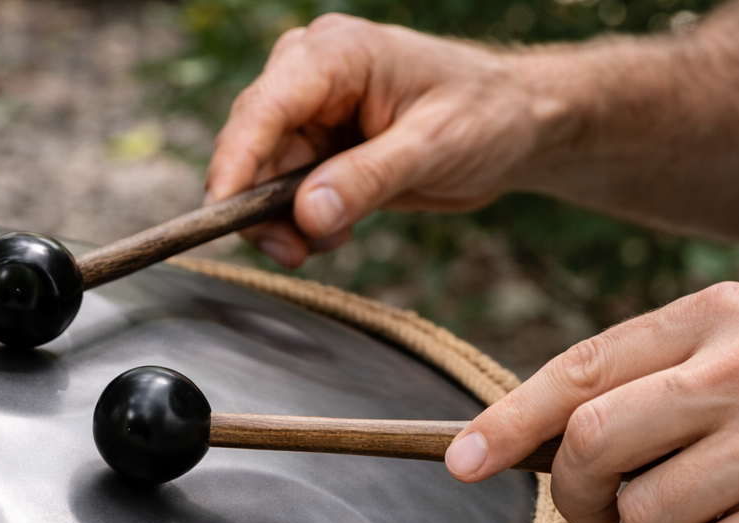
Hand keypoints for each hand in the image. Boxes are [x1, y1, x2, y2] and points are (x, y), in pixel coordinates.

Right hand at [205, 14, 557, 267]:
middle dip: (261, 206)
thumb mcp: (433, 147)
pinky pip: (287, 192)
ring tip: (328, 242)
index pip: (265, 107)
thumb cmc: (488, 115)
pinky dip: (301, 222)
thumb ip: (368, 178)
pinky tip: (336, 232)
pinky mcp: (322, 149)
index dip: (237, 162)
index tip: (222, 212)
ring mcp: (313, 114)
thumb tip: (306, 213)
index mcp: (336, 54)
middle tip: (293, 252)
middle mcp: (312, 78)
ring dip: (283, 221)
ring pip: (263, 176)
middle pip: (252, 146)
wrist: (516, 127)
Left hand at [446, 282, 738, 522]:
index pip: (582, 368)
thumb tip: (522, 442)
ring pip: (643, 514)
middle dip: (573, 494)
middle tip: (592, 516)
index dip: (509, 418)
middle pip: (591, 439)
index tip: (463, 459)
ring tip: (710, 516)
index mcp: (715, 316)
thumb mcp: (728, 367)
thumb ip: (643, 388)